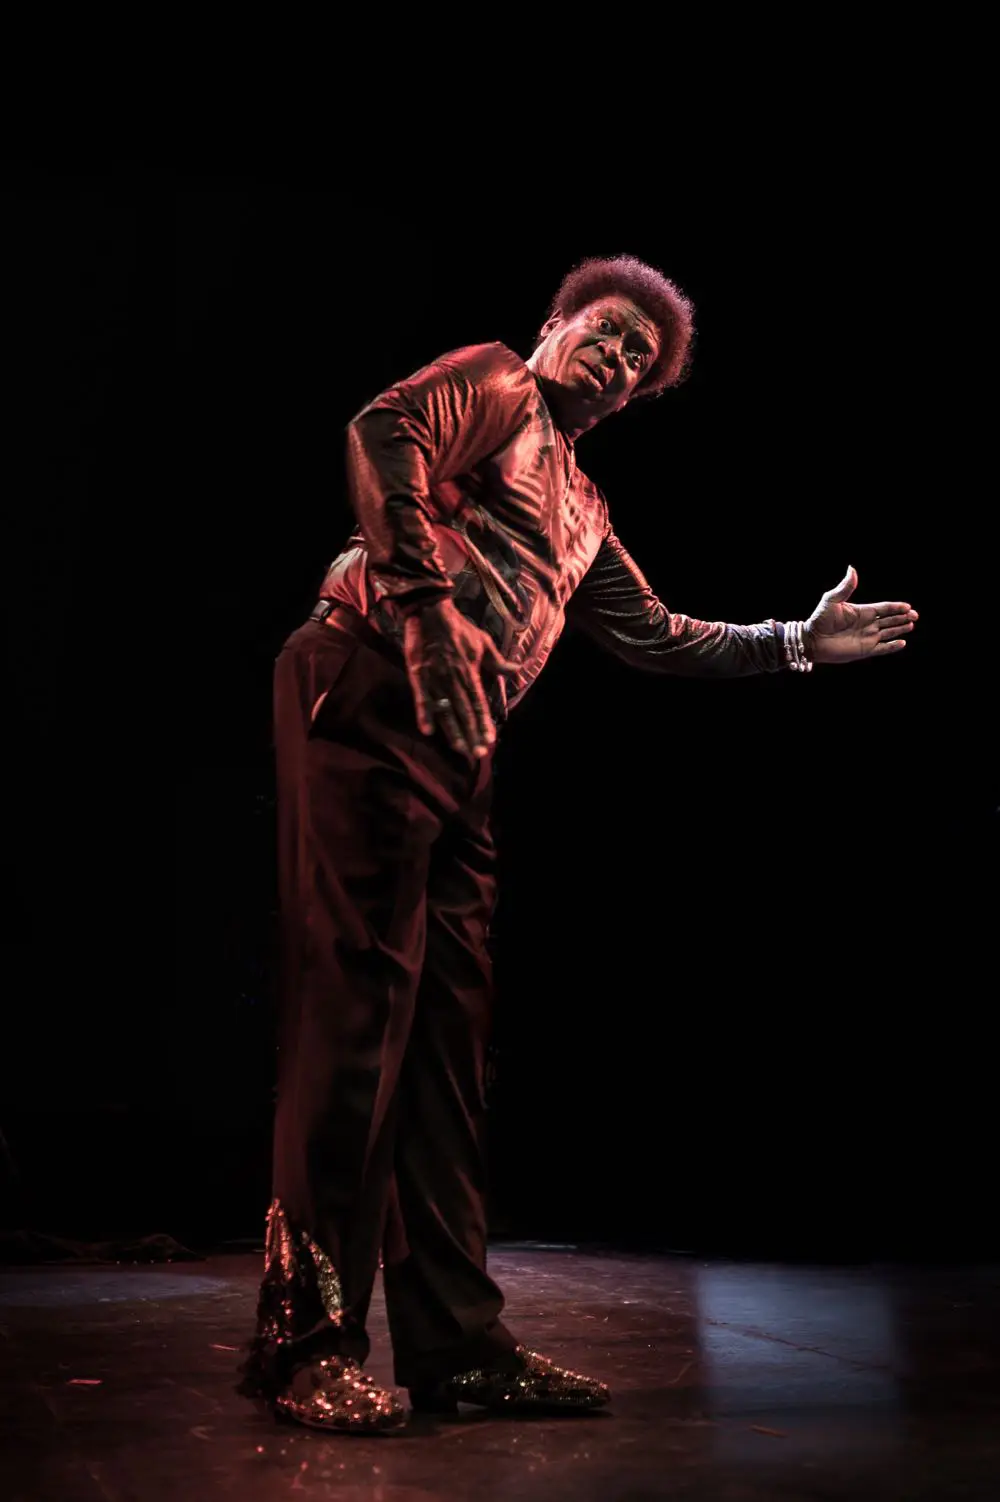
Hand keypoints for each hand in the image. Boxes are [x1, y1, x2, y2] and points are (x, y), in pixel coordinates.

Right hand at [403, 598, 516, 759]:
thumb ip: (497, 661)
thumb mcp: (483, 642)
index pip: (479, 704)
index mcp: (470, 673)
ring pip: (446, 711)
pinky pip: (422, 699)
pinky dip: (425, 715)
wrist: (432, 612)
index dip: (484, 723)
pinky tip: (428, 731)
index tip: (490, 740)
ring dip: (453, 731)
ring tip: (460, 749)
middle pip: (465, 713)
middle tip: (478, 754)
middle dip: (472, 734)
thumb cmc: (458, 628)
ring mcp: (436, 680)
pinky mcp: (419, 676)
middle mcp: (454, 681)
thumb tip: (515, 669)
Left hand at [804, 565, 918, 665]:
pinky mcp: (864, 650)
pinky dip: (892, 646)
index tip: (908, 606)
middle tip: (914, 616)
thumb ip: (845, 587)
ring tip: (911, 626)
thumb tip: (852, 569)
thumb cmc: (820, 619)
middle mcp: (867, 624)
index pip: (884, 608)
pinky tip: (902, 642)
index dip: (896, 607)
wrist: (812, 640)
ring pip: (889, 632)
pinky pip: (882, 648)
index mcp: (862, 611)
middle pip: (890, 619)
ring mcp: (867, 637)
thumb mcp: (832, 600)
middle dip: (903, 617)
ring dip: (900, 629)